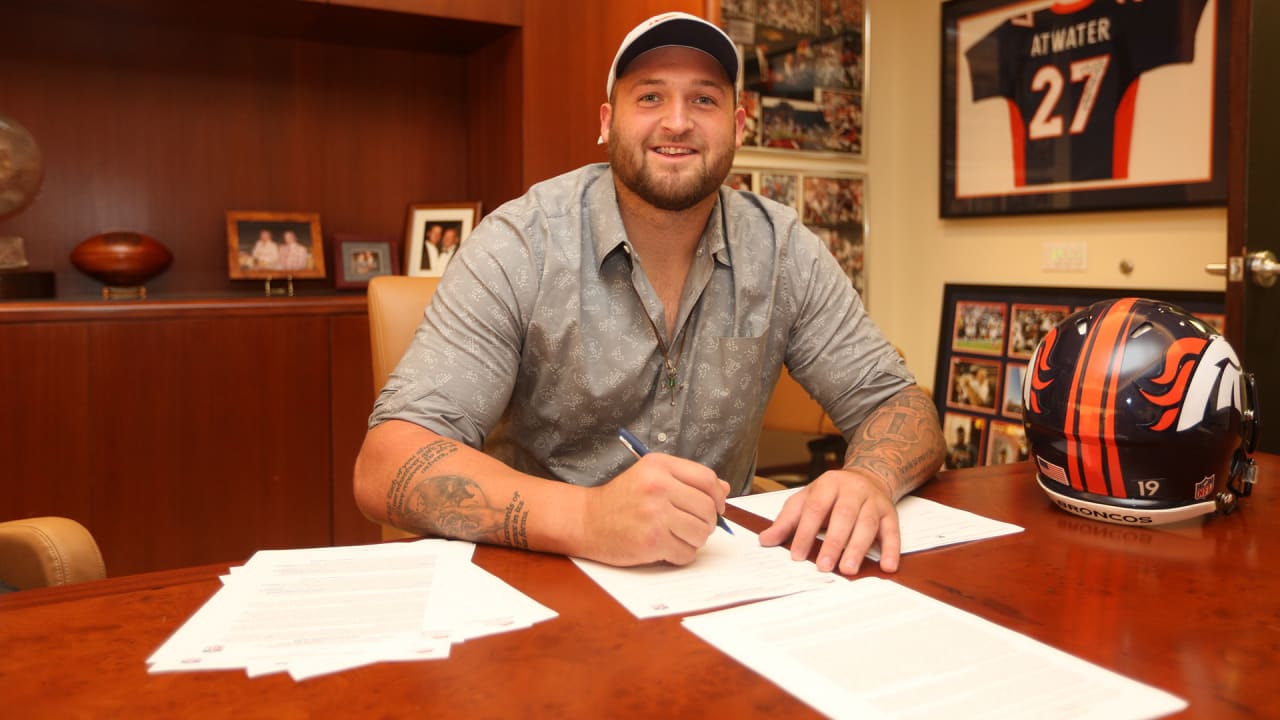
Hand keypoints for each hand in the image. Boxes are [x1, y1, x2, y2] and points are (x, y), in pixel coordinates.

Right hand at [582, 453, 728, 566]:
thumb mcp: (651, 476)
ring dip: (695, 540)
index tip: (716, 507)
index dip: (717, 496)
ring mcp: (655, 515)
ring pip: (701, 533)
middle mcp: (658, 487)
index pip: (707, 479)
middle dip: (707, 522)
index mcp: (659, 466)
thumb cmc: (621, 499)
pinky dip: (682, 555)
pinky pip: (686, 553)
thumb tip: (723, 490)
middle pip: (707, 509)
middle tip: (693, 525)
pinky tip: (667, 547)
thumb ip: (687, 479)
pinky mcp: (652, 541)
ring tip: (678, 536)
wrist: (586, 520)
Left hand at [757, 468, 900, 573]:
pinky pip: (893, 531)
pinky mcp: (890, 513)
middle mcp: (853, 489)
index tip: (797, 555)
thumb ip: (787, 520)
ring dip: (857, 548)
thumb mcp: (806, 499)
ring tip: (847, 569)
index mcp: (828, 484)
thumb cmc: (832, 494)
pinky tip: (887, 566)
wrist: (869, 475)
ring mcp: (873, 501)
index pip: (815, 508)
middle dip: (833, 542)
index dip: (805, 532)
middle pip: (843, 515)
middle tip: (823, 566)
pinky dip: (891, 550)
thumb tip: (765, 540)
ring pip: (866, 524)